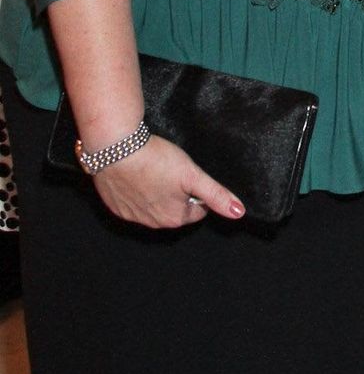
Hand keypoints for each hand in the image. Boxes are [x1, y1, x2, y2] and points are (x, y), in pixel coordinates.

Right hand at [93, 135, 244, 229]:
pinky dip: (137, 191)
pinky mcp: (116, 206)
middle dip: (178, 193)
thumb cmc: (156, 160)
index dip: (197, 191)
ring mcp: (132, 216)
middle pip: (176, 209)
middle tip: (172, 170)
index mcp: (174, 218)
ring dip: (158, 192)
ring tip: (155, 170)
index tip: (189, 175)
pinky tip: (137, 174)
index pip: (198, 210)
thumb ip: (216, 194)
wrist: (115, 149)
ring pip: (154, 206)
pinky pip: (133, 202)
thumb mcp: (193, 174)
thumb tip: (239, 212)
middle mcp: (152, 223)